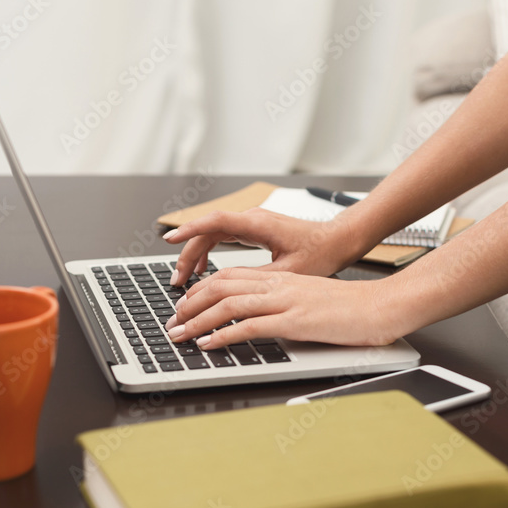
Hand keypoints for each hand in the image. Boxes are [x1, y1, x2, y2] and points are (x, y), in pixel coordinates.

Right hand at [162, 208, 364, 286]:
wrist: (339, 241)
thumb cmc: (321, 253)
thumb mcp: (287, 272)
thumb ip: (255, 277)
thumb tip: (226, 288)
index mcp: (258, 224)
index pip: (215, 222)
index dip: (190, 230)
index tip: (169, 239)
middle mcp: (252, 219)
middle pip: (208, 231)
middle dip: (188, 254)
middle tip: (177, 282)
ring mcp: (253, 222)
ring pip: (214, 234)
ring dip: (197, 254)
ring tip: (186, 280)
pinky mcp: (256, 229)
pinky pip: (224, 236)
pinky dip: (210, 251)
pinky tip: (205, 271)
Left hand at [163, 268, 406, 347]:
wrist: (381, 307)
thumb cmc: (353, 308)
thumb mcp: (312, 300)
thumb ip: (287, 305)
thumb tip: (266, 320)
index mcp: (283, 278)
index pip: (231, 276)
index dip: (202, 289)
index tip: (185, 304)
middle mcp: (280, 285)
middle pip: (222, 285)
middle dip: (190, 304)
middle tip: (172, 321)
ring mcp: (286, 301)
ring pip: (228, 304)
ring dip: (197, 320)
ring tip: (179, 335)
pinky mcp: (295, 321)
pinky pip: (249, 326)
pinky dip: (223, 336)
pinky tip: (209, 345)